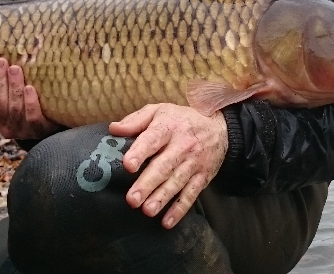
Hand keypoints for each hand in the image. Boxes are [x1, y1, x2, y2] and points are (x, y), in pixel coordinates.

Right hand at [0, 58, 58, 139]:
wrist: (49, 121)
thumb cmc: (22, 105)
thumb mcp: (6, 98)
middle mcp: (3, 128)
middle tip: (2, 62)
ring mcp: (21, 131)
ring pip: (14, 109)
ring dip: (14, 87)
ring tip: (15, 69)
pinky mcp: (38, 130)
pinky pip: (32, 117)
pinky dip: (29, 102)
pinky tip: (29, 87)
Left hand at [109, 104, 227, 229]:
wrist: (220, 128)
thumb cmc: (181, 120)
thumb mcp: (159, 111)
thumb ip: (135, 121)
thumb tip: (113, 129)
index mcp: (169, 126)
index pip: (153, 139)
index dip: (140, 152)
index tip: (128, 165)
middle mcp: (183, 145)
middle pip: (164, 166)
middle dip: (148, 183)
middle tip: (132, 199)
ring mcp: (194, 163)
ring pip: (176, 182)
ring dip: (162, 198)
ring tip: (147, 210)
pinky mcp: (202, 177)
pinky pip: (191, 195)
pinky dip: (179, 209)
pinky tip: (167, 221)